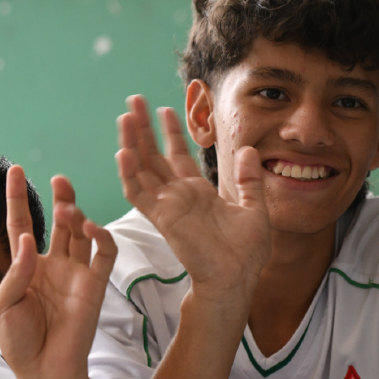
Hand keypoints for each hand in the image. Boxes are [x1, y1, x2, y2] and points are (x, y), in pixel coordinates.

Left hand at [0, 166, 117, 378]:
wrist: (44, 371)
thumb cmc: (19, 341)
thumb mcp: (2, 304)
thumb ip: (15, 271)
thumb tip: (28, 240)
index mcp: (26, 267)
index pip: (22, 224)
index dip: (18, 198)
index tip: (15, 169)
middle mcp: (53, 265)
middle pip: (59, 223)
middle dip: (61, 198)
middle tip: (60, 180)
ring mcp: (75, 273)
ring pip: (81, 234)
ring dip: (77, 216)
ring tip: (69, 208)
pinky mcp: (95, 285)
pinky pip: (103, 255)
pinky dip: (101, 238)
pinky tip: (92, 228)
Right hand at [115, 95, 270, 309]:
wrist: (237, 277)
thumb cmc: (246, 252)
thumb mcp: (255, 208)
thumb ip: (248, 180)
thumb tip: (249, 150)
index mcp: (199, 193)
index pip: (177, 156)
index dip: (170, 133)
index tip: (165, 109)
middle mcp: (178, 196)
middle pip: (154, 156)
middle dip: (143, 129)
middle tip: (134, 101)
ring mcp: (168, 206)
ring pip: (141, 169)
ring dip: (132, 143)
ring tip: (125, 117)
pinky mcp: (162, 218)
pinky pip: (139, 194)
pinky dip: (130, 174)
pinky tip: (124, 153)